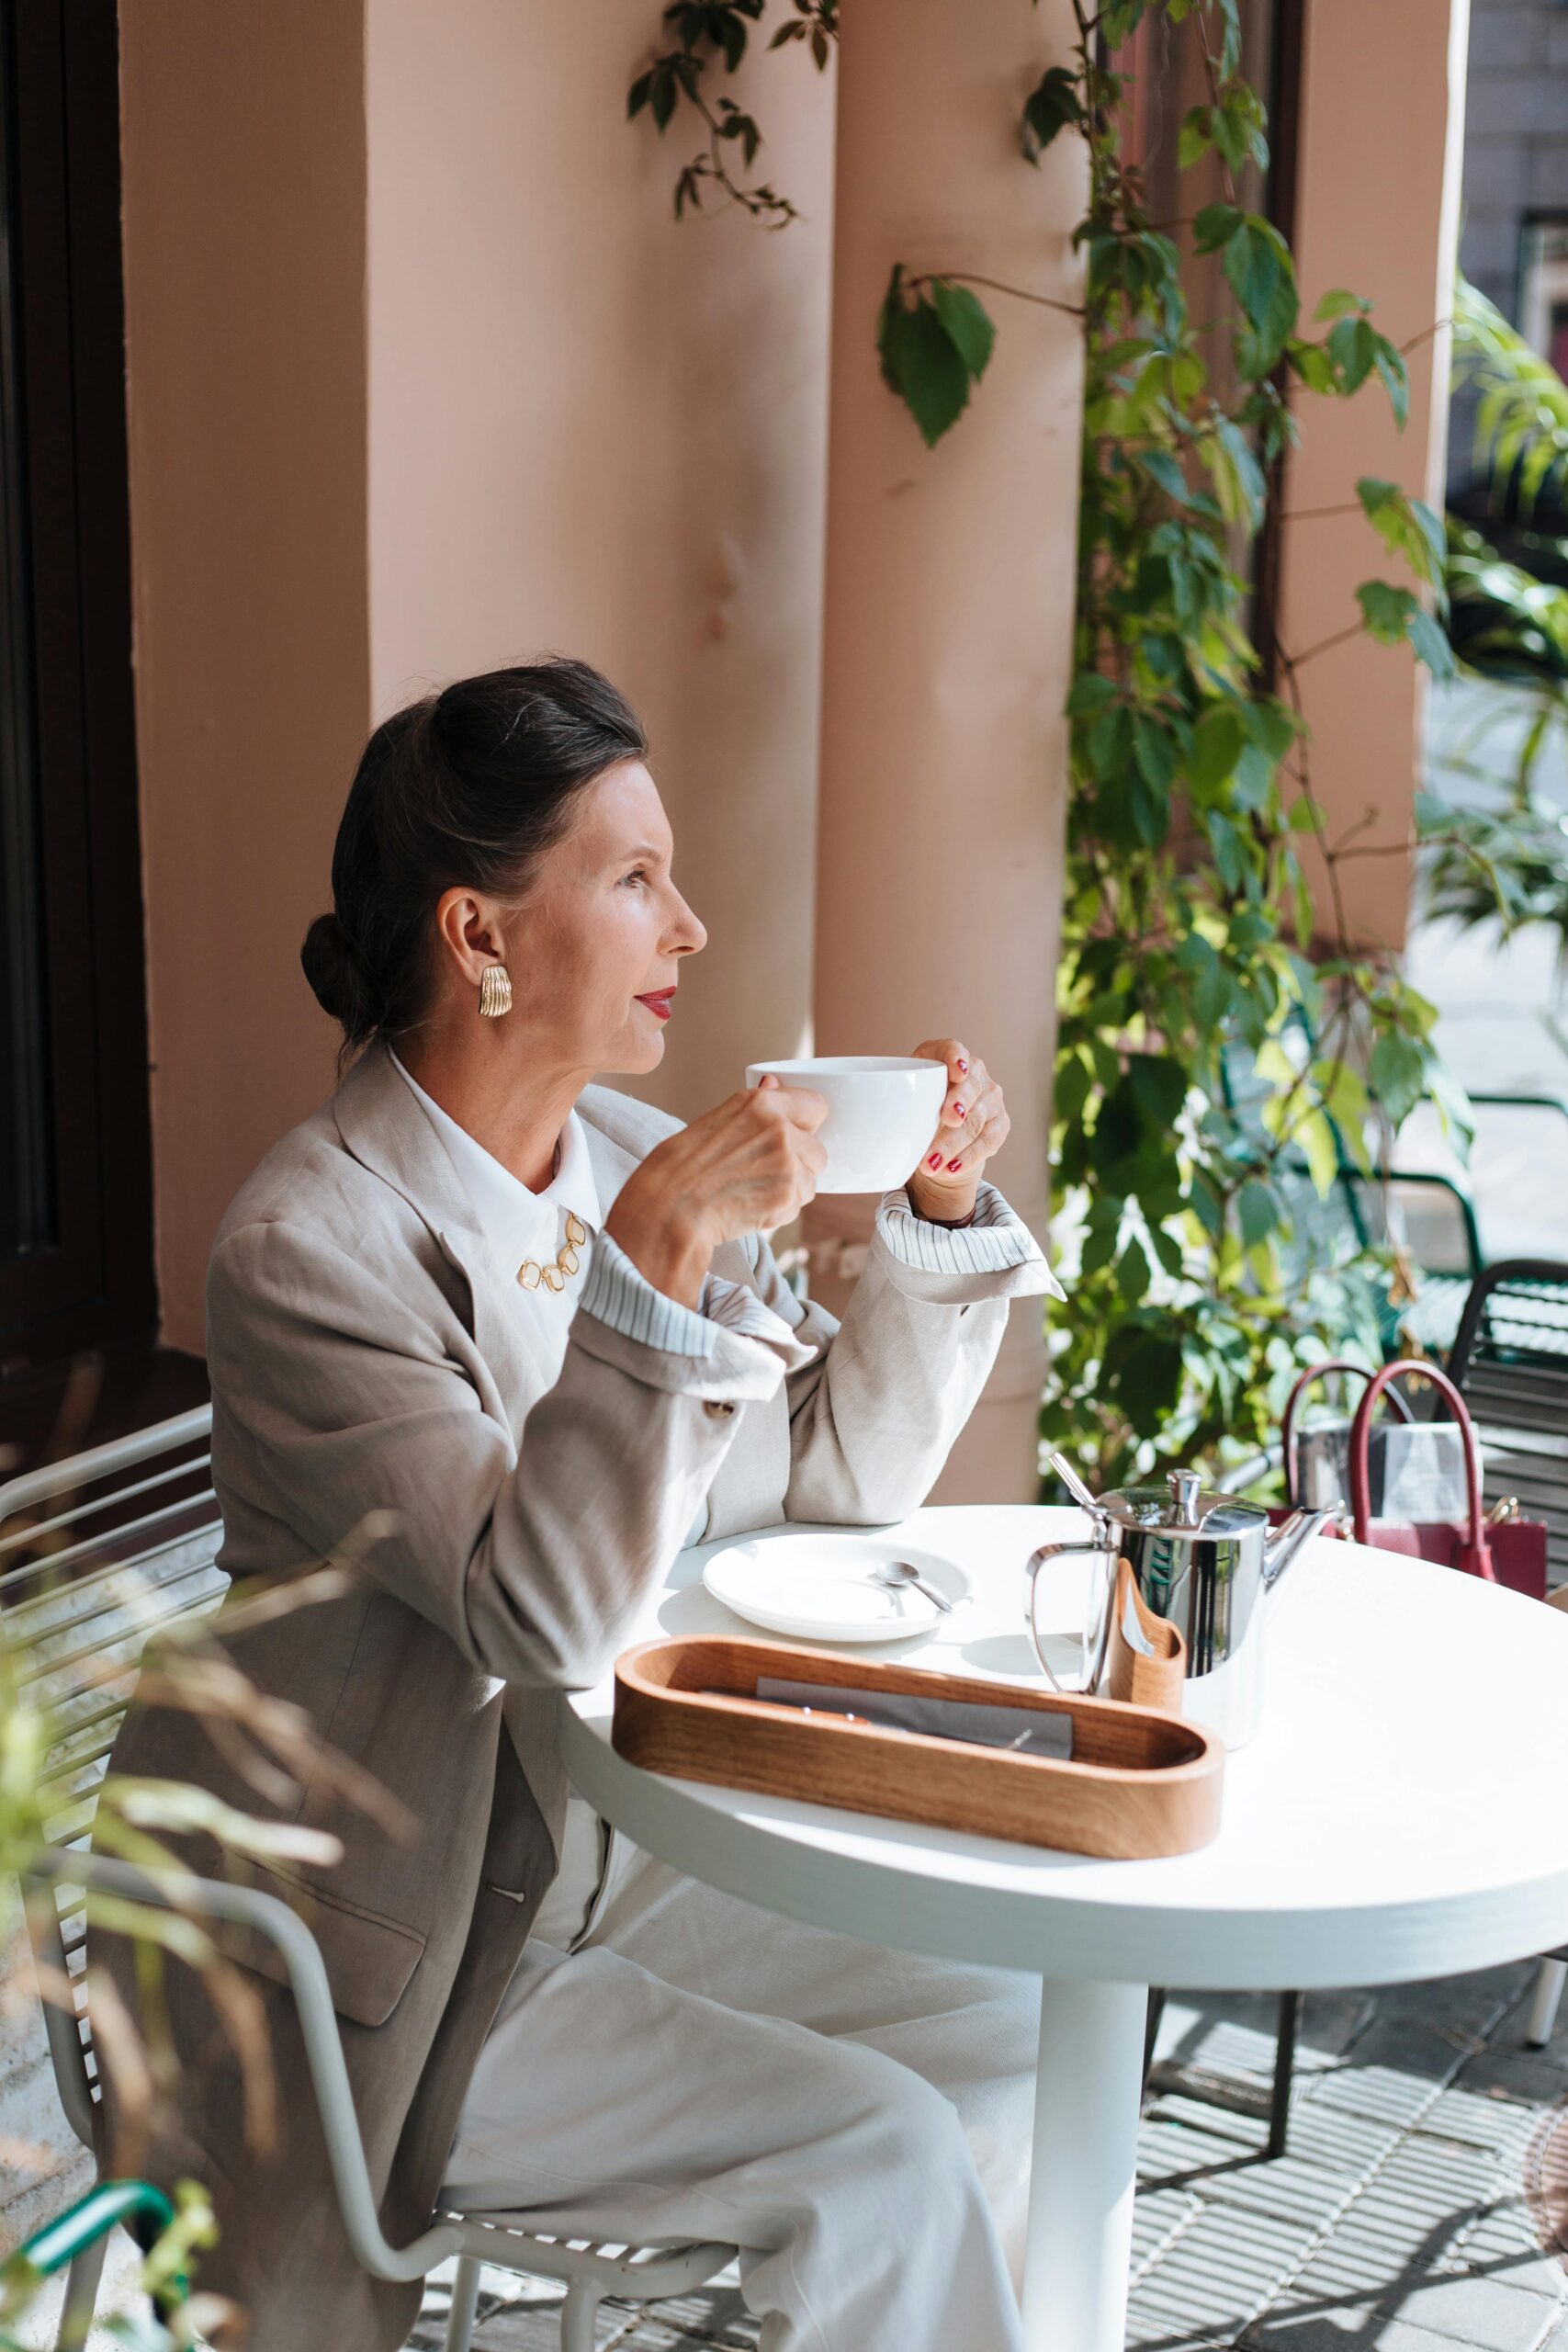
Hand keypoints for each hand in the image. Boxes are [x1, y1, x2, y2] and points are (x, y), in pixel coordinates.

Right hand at [604, 1076, 827, 1308]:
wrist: (668, 1208)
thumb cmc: (680, 1168)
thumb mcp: (715, 1121)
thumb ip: (755, 1107)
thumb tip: (775, 1083)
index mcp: (760, 1103)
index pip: (816, 1105)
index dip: (807, 1125)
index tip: (797, 1135)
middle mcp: (779, 1128)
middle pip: (818, 1150)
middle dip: (799, 1165)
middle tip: (762, 1174)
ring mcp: (787, 1162)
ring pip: (809, 1180)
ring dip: (789, 1190)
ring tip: (750, 1192)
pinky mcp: (788, 1195)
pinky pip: (798, 1205)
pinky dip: (779, 1211)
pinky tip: (749, 1207)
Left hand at [905, 1039, 1010, 1223]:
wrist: (939, 1134)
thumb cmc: (917, 1107)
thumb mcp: (904, 1098)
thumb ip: (895, 1101)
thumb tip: (869, 1122)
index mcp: (946, 1057)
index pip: (953, 1048)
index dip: (955, 1057)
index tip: (955, 1071)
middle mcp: (975, 1073)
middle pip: (970, 1086)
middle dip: (959, 1102)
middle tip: (948, 1119)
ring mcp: (990, 1098)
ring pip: (976, 1119)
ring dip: (953, 1143)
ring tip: (931, 1163)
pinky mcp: (1000, 1124)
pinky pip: (987, 1142)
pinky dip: (967, 1158)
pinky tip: (951, 1169)